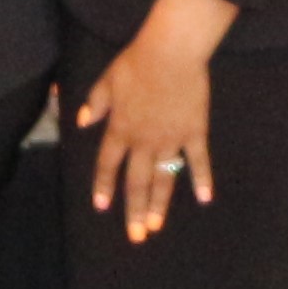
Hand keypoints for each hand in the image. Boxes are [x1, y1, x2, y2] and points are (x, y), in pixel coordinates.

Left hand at [77, 0, 236, 239]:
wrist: (171, 52)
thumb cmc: (136, 62)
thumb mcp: (107, 81)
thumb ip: (96, 103)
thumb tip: (83, 122)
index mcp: (120, 128)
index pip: (108, 164)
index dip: (104, 185)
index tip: (102, 207)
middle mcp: (144, 140)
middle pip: (136, 181)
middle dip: (134, 210)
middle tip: (135, 235)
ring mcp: (171, 139)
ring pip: (163, 178)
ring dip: (159, 204)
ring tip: (155, 226)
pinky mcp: (194, 132)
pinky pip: (198, 160)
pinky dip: (202, 179)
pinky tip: (204, 198)